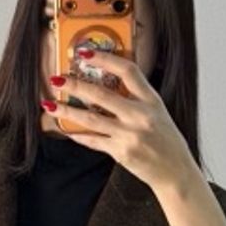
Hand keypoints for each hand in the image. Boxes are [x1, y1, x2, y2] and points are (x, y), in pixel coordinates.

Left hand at [45, 45, 225, 225]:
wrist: (175, 172)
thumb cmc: (166, 141)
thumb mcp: (158, 113)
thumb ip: (137, 99)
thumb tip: (107, 85)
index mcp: (151, 100)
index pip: (128, 71)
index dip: (105, 59)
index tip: (85, 53)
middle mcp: (140, 115)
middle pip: (102, 95)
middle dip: (76, 85)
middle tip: (57, 78)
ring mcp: (130, 134)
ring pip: (91, 119)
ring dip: (67, 111)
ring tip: (49, 104)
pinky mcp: (121, 152)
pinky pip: (93, 141)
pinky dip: (78, 135)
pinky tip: (66, 129)